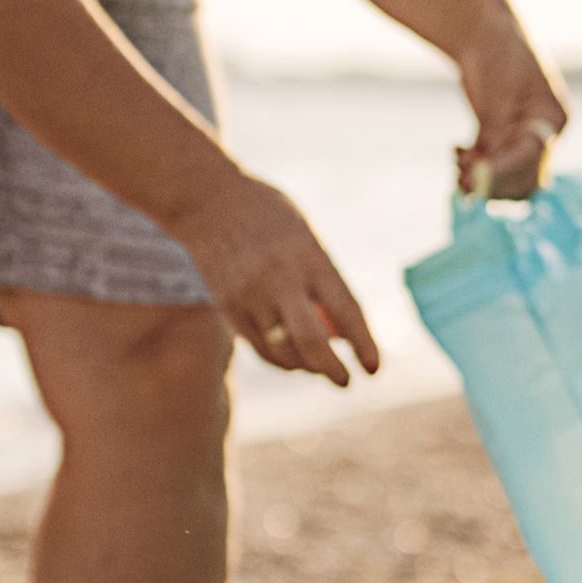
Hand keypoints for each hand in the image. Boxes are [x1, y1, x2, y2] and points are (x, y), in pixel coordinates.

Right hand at [177, 177, 383, 385]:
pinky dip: (281, 360)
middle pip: (311, 340)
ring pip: (282, 350)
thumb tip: (344, 333)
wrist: (207, 200)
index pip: (345, 310)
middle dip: (333, 369)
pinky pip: (259, 347)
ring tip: (321, 369)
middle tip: (346, 382)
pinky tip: (294, 361)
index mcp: (309, 256)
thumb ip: (324, 280)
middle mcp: (279, 278)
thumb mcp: (306, 237)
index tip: (374, 369)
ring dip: (307, 367)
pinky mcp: (228, 306)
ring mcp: (250, 295)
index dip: (364, 344)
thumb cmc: (269, 216)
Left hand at [452, 21, 570, 201]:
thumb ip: (495, 133)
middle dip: (493, 182)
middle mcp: (542, 133)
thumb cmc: (497, 55)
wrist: (483, 31)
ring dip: (481, 178)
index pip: (533, 158)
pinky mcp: (503, 136)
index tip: (474, 177)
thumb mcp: (498, 95)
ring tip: (457, 162)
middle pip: (525, 177)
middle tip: (462, 177)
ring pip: (507, 176)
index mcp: (552, 118)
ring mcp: (523, 136)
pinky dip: (474, 166)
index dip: (503, 171)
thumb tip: (484, 173)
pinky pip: (492, 164)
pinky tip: (457, 152)